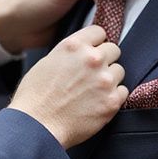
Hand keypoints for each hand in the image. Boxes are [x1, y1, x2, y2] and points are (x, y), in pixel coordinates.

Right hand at [8, 25, 126, 148]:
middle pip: (114, 49)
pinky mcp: (112, 101)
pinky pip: (123, 92)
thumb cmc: (35, 97)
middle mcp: (92, 59)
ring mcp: (104, 80)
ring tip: (92, 91)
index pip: (100, 31)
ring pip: (119, 71)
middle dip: (105, 60)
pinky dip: (113, 97)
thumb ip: (69, 54)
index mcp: (74, 46)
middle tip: (92, 74)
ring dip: (109, 78)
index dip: (96, 42)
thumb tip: (82, 53)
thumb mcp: (47, 62)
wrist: (37, 126)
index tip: (93, 50)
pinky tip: (97, 103)